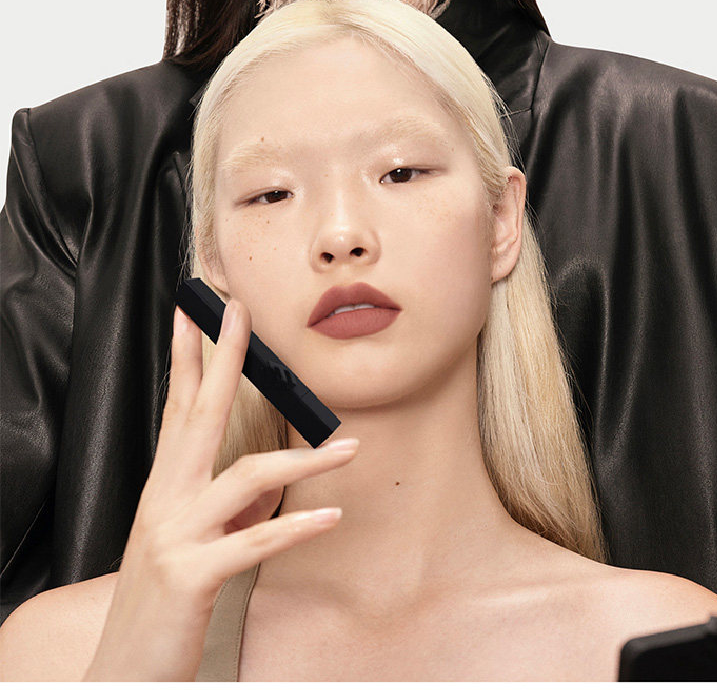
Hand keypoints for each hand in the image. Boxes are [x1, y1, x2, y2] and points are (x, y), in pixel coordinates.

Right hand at [83, 299, 357, 680]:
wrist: (121, 673)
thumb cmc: (159, 605)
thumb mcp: (188, 544)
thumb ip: (223, 510)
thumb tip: (270, 486)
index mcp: (163, 487)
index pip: (177, 406)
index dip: (187, 355)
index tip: (195, 309)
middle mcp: (164, 501)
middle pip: (200, 414)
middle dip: (223, 358)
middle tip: (240, 311)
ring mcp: (175, 536)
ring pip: (244, 476)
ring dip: (303, 458)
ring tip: (349, 448)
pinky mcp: (192, 577)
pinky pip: (252, 542)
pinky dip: (295, 527)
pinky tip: (330, 516)